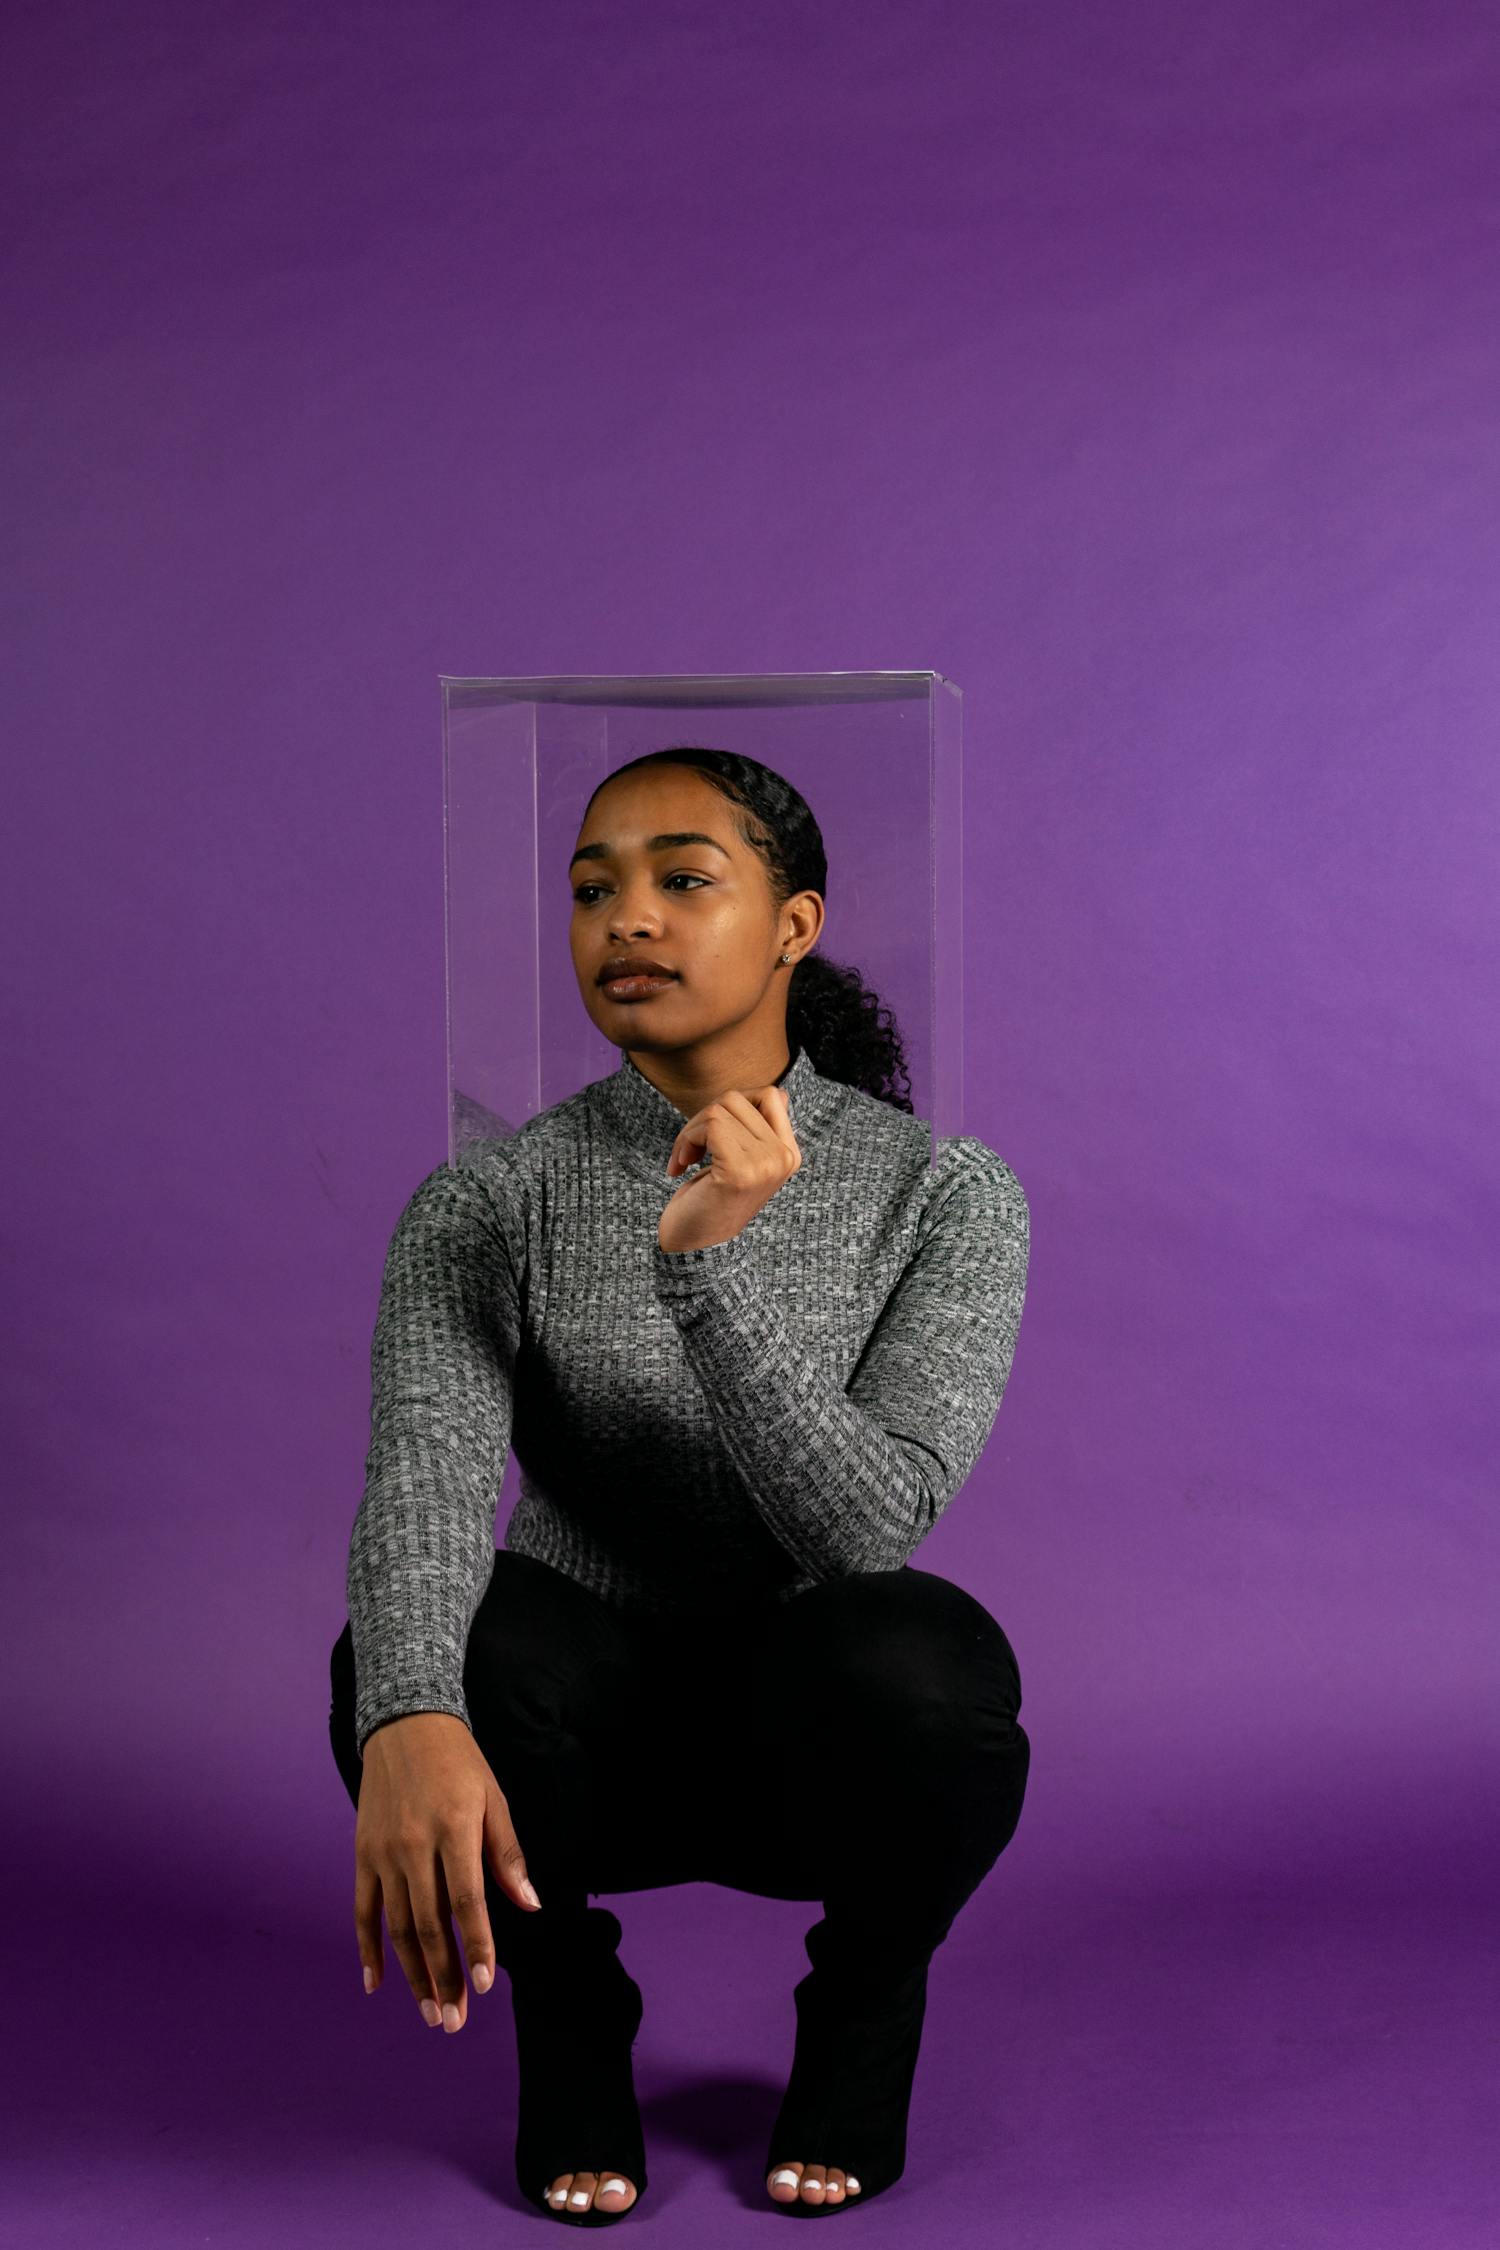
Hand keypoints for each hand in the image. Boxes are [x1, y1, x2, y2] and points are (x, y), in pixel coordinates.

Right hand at [353, 1711, 540, 2031]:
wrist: (404, 1725)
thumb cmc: (459, 1764)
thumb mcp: (494, 1799)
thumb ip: (507, 1855)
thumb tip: (530, 1905)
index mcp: (455, 1830)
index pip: (467, 1902)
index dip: (478, 1946)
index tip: (486, 1986)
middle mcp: (415, 1846)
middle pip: (430, 1926)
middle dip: (444, 1977)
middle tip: (455, 2020)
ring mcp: (384, 1853)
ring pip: (398, 1927)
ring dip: (413, 1974)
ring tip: (430, 2011)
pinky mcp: (362, 1855)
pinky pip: (363, 1911)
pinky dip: (368, 1949)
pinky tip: (378, 1984)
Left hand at [659, 1083, 801, 1252]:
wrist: (696, 1250)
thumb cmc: (712, 1201)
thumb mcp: (743, 1160)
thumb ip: (760, 1130)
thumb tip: (779, 1094)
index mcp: (789, 1154)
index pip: (772, 1096)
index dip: (733, 1105)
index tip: (713, 1134)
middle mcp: (784, 1158)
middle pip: (738, 1098)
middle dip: (703, 1117)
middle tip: (691, 1149)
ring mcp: (765, 1164)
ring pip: (719, 1109)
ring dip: (690, 1131)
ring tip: (686, 1158)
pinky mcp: (740, 1170)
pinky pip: (710, 1125)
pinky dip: (686, 1140)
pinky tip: (680, 1166)